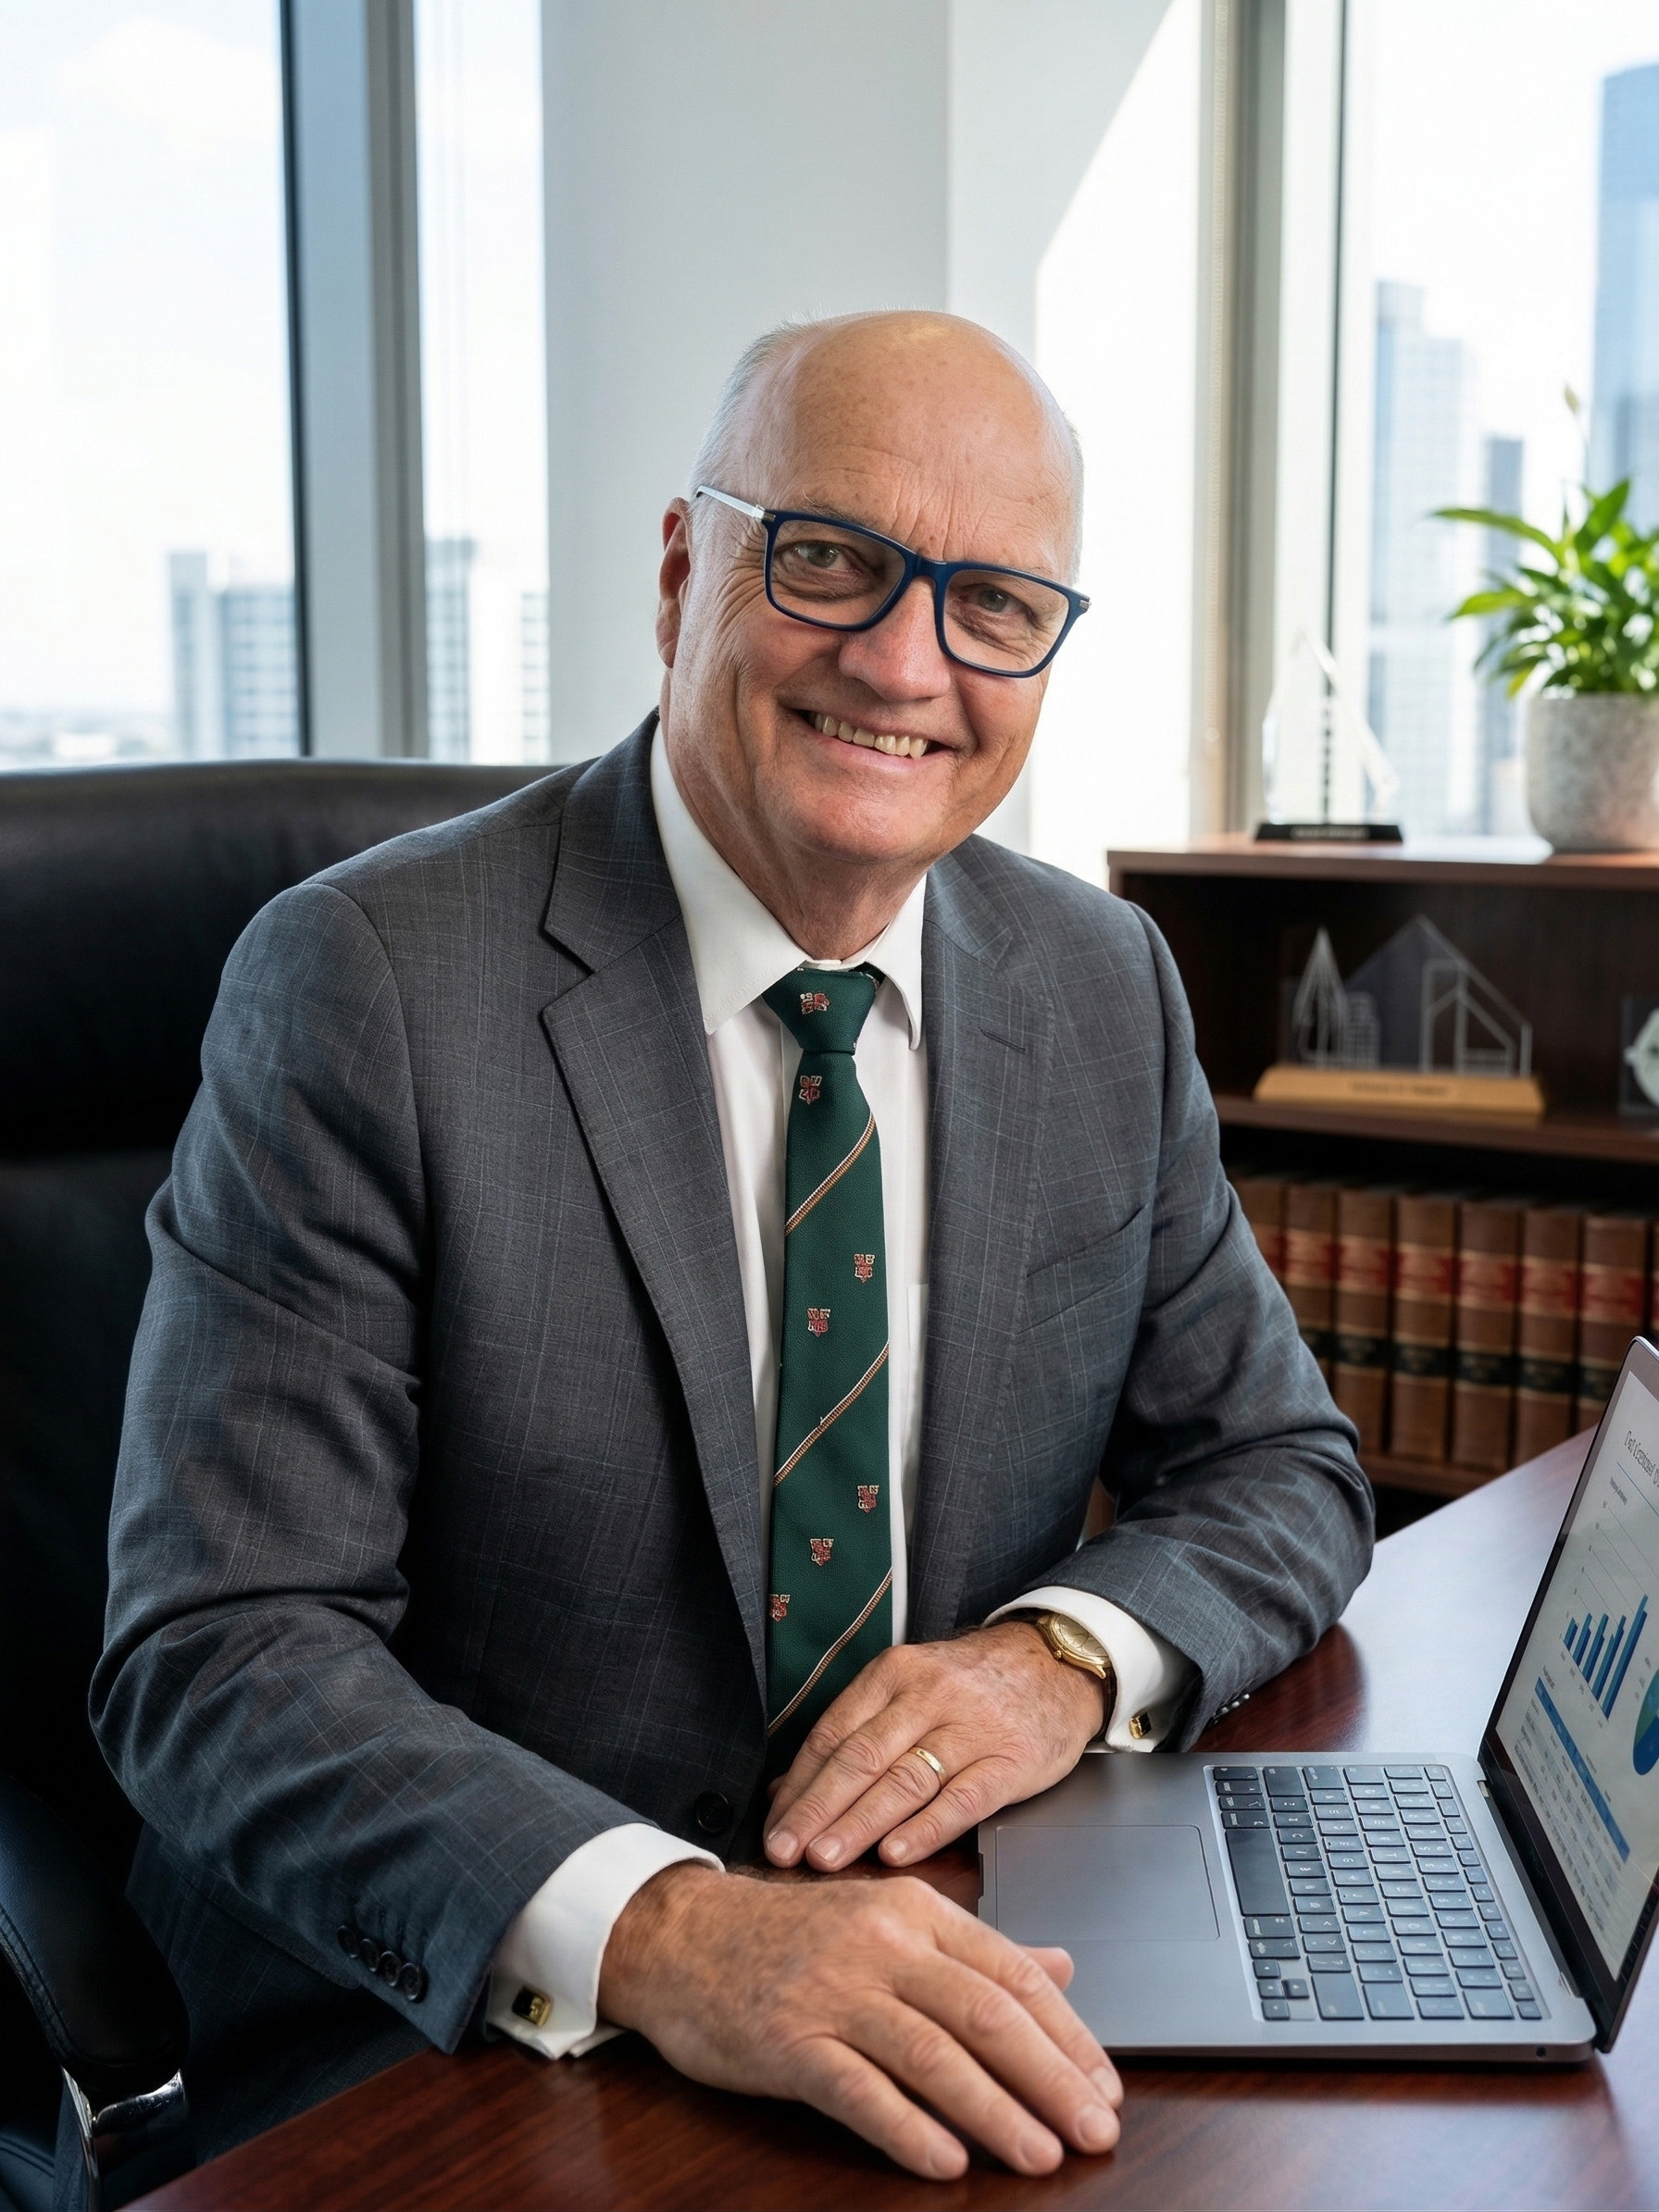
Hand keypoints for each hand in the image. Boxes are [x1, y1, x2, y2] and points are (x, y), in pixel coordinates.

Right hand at [598, 1860, 1121, 2179]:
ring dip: (994, 2111)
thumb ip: (976, 1948)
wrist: (680, 1935)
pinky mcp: (787, 2039)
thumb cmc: (790, 1934)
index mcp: (914, 1911)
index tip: (1105, 2087)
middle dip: (1050, 2078)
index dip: (1067, 2035)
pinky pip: (858, 2089)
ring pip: (932, 2054)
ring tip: (1040, 2156)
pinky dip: (906, 2127)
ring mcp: (832, 1990)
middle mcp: (880, 1944)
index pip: (1011, 1974)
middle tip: (1095, 2132)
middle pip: (985, 2014)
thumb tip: (1062, 1965)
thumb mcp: (888, 1920)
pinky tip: (945, 2161)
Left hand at [764, 1621, 1104, 1872]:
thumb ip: (856, 1733)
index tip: (772, 1825)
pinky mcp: (1010, 1760)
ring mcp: (971, 1728)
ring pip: (904, 1780)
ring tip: (826, 1858)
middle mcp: (928, 1696)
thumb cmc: (972, 1685)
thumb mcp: (911, 1688)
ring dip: (859, 1824)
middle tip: (785, 1850)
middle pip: (861, 1758)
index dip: (799, 1784)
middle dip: (817, 1809)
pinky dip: (926, 1829)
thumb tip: (787, 1791)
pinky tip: (896, 1853)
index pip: (834, 1734)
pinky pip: (962, 1800)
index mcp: (894, 1675)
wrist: (1055, 1664)